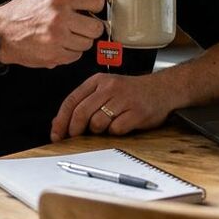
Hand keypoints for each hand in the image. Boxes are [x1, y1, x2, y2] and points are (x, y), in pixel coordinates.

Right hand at [0, 0, 106, 68]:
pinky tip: (59, 42)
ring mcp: (57, 39)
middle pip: (97, 27)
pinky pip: (76, 56)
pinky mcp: (54, 56)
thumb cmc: (24, 8)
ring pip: (88, 43)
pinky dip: (70, 51)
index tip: (89, 7)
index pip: (97, 1)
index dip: (95, 4)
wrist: (1, 32)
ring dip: (80, 39)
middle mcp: (59, 18)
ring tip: (66, 32)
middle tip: (79, 22)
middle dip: (90, 25)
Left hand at [50, 72, 179, 141]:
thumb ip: (85, 102)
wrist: (162, 89)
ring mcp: (123, 99)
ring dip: (98, 130)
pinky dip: (115, 132)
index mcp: (98, 81)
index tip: (56, 134)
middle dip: (74, 130)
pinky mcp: (136, 112)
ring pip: (97, 123)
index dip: (61, 120)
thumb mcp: (106, 89)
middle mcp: (109, 87)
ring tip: (107, 126)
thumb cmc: (131, 92)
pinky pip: (116, 129)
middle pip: (81, 113)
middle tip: (74, 138)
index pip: (71, 100)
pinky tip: (121, 125)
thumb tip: (61, 123)